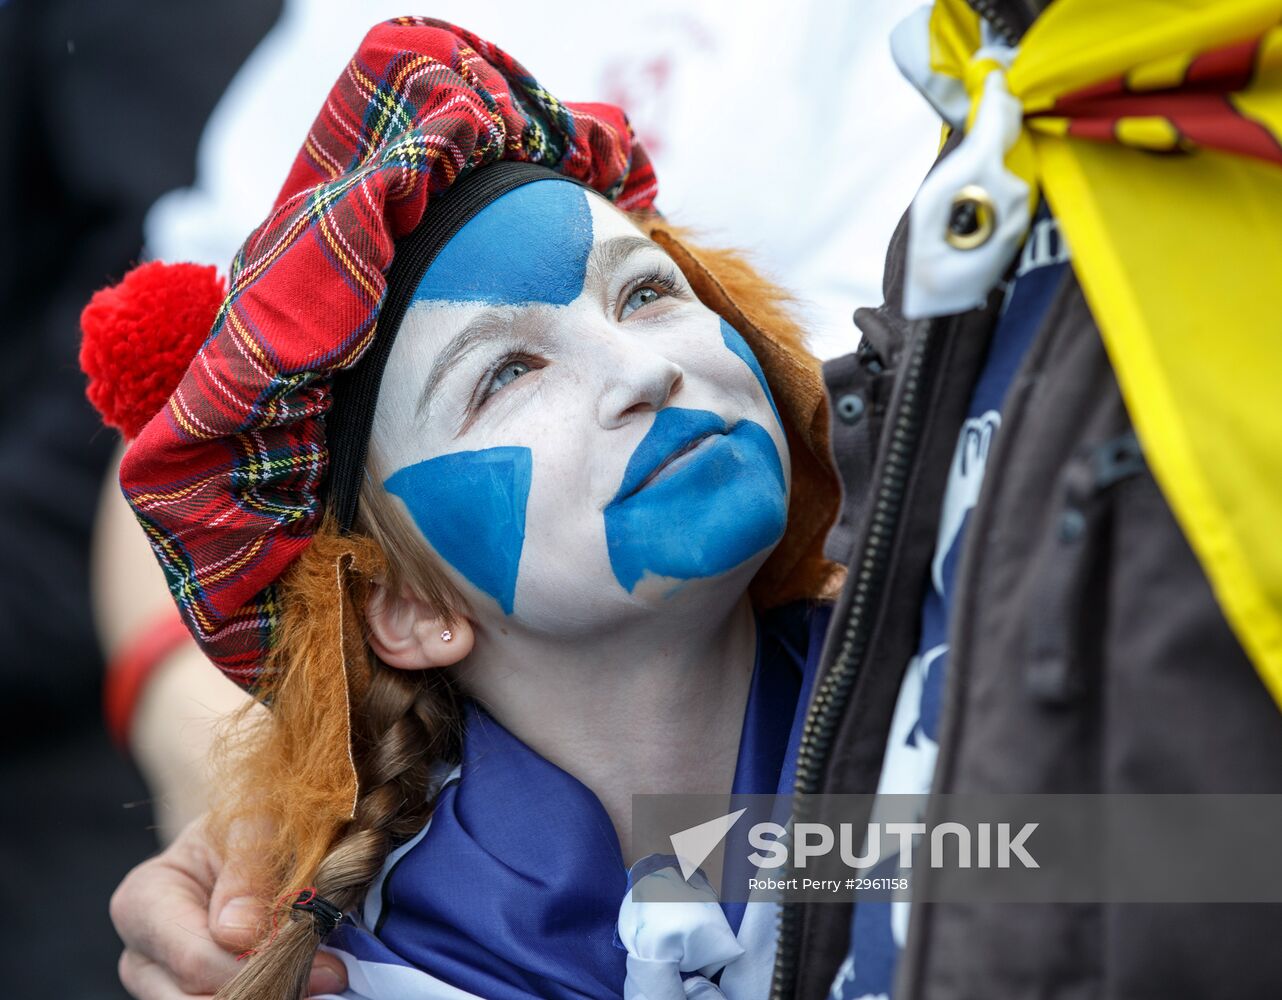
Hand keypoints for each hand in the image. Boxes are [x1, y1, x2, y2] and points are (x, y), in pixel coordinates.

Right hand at [110, 817, 348, 997]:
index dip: (262, 965)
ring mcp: (162, 988)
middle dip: (267, 990)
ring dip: (272, 994)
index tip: (325, 962)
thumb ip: (248, 871)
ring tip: (320, 977)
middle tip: (329, 977)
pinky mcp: (194, 997)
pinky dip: (273, 995)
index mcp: (142, 904)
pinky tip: (307, 984)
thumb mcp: (254, 825)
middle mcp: (141, 957)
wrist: (253, 839)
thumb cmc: (251, 826)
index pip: (196, 960)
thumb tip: (238, 934)